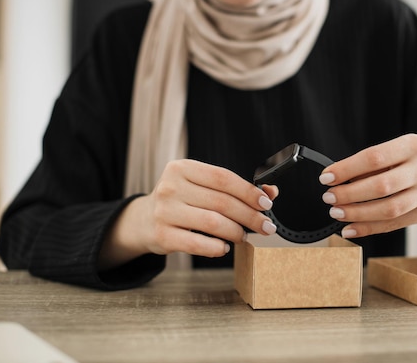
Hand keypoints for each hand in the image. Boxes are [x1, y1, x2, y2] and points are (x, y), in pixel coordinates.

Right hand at [99, 159, 277, 269]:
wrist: (144, 220)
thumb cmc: (182, 201)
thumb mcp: (202, 186)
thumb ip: (234, 188)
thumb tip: (271, 193)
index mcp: (182, 168)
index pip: (223, 178)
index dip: (248, 191)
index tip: (266, 204)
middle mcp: (171, 187)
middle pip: (221, 202)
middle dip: (249, 216)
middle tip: (265, 226)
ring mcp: (164, 212)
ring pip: (212, 222)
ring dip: (236, 232)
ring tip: (243, 236)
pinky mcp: (162, 236)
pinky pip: (197, 244)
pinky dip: (216, 247)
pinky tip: (224, 247)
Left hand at [319, 134, 416, 238]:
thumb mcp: (402, 147)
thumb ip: (375, 162)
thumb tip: (339, 179)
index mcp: (414, 145)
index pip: (374, 158)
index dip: (347, 169)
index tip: (326, 177)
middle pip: (381, 186)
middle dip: (349, 194)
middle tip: (329, 198)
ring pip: (388, 209)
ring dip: (357, 214)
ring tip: (336, 213)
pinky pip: (395, 224)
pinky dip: (369, 229)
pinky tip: (351, 229)